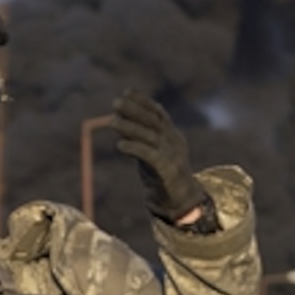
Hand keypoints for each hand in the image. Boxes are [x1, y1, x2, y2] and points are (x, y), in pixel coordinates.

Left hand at [111, 90, 205, 221]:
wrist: (182, 201)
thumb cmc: (162, 175)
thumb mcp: (152, 152)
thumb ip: (140, 137)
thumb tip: (118, 120)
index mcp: (172, 135)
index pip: (158, 112)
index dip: (143, 101)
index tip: (126, 92)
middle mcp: (174, 142)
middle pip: (154, 121)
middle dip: (135, 110)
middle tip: (116, 103)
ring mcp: (173, 156)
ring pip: (150, 136)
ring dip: (130, 127)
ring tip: (112, 122)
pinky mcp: (168, 171)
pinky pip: (150, 156)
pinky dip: (135, 148)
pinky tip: (120, 144)